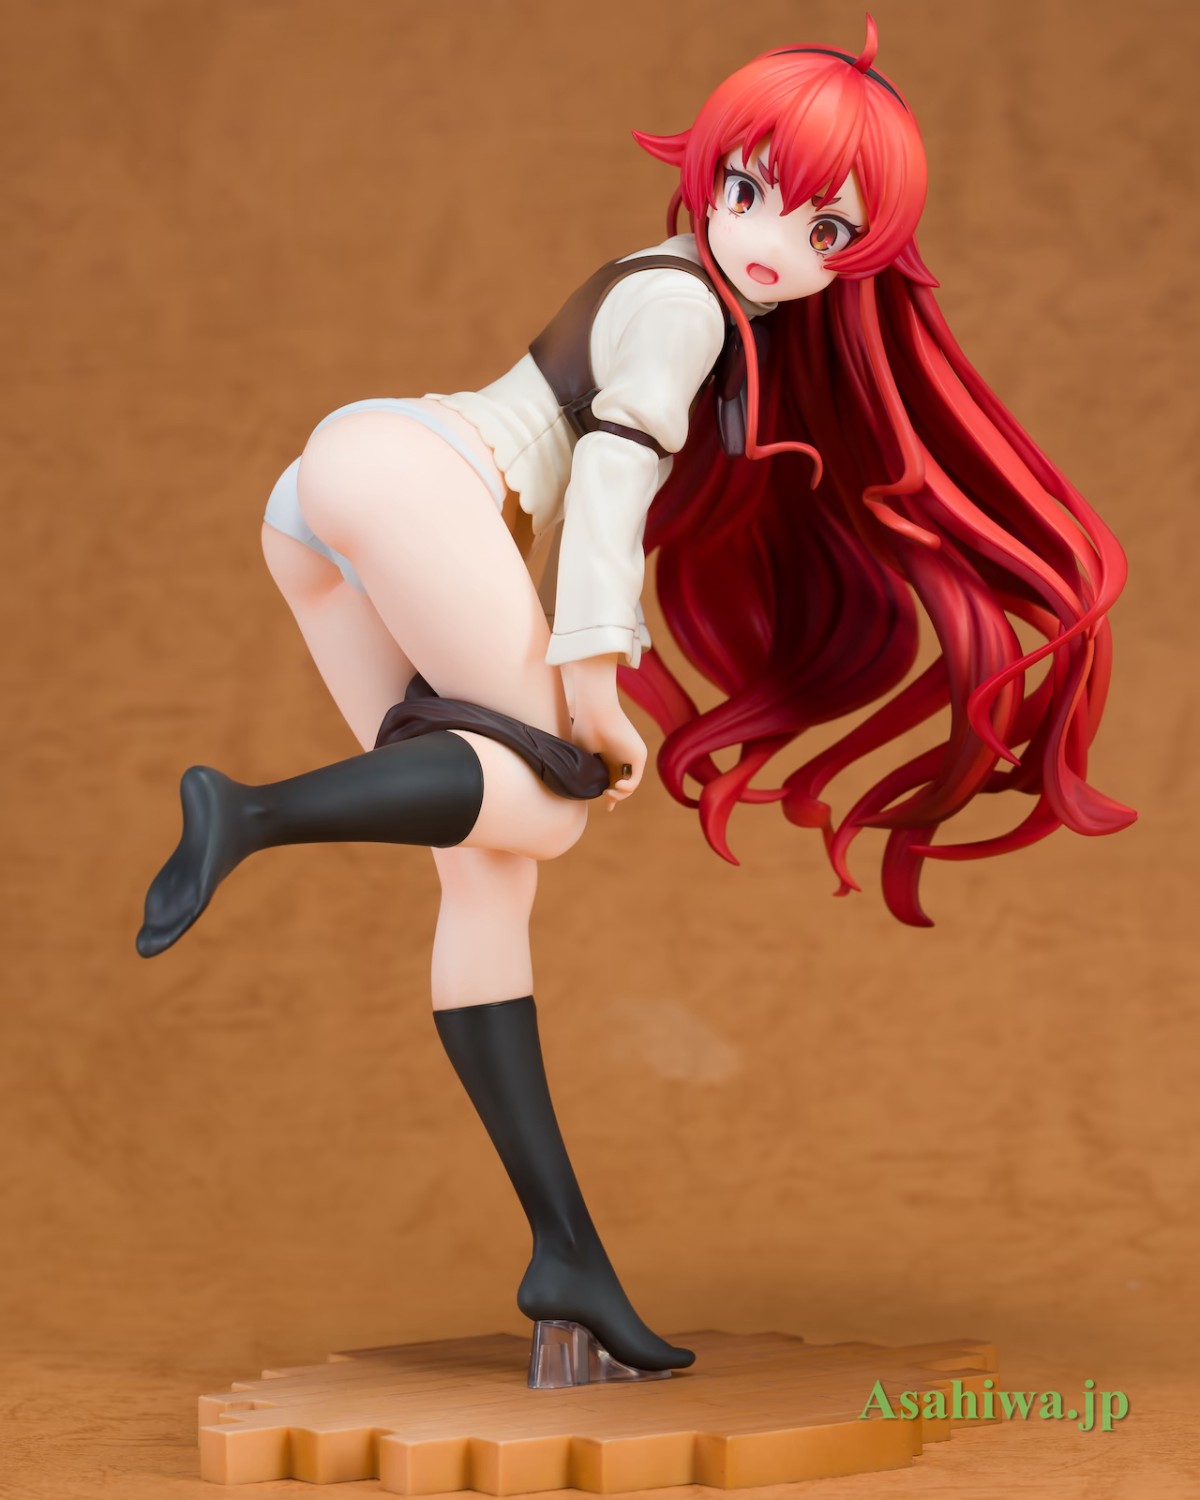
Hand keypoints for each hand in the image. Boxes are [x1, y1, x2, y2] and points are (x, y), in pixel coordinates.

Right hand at [562, 654, 646, 808]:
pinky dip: (627, 787)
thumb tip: (576, 790)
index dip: (610, 795)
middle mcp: (620, 757)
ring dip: (620, 795)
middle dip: (614, 797)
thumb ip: (582, 772)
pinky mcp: (638, 755)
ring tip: (608, 792)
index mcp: (607, 756)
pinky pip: (635, 778)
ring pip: (629, 785)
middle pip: (620, 784)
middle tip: (606, 800)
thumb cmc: (583, 729)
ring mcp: (630, 756)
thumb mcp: (579, 755)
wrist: (595, 712)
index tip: (608, 809)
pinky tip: (616, 785)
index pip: (610, 779)